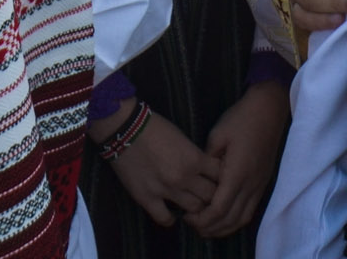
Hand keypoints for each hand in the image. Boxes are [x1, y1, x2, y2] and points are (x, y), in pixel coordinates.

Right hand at [103, 109, 219, 227]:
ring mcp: (165, 190)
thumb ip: (195, 156)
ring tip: (192, 205)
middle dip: (212, 195)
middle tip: (208, 195)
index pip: (221, 177)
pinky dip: (170, 219)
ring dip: (195, 208)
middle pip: (210, 196)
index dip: (222, 179)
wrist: (124, 128)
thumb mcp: (183, 138)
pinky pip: (165, 218)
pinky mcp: (147, 198)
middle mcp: (183, 177)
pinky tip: (171, 214)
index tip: (218, 180)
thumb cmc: (155, 127)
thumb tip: (206, 171)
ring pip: (193, 209)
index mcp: (194, 159)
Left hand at [184, 80, 291, 237]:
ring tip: (206, 226)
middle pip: (230, 219)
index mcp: (237, 173)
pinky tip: (224, 218)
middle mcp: (250, 184)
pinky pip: (250, 210)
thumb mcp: (217, 136)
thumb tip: (198, 178)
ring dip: (223, 227)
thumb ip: (206, 161)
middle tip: (192, 224)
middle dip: (210, 227)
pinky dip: (236, 220)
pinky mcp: (263, 183)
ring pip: (242, 218)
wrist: (269, 109)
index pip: (219, 208)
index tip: (187, 216)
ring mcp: (259, 185)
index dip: (203, 218)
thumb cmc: (241, 119)